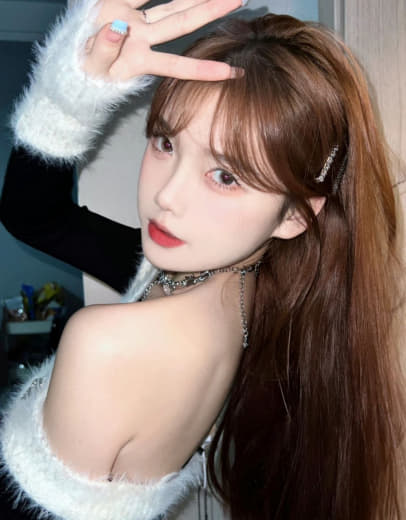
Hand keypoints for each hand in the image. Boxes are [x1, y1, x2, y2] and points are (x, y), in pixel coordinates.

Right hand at [84, 0, 243, 80]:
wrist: (69, 68)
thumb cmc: (83, 75)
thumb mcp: (91, 68)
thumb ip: (102, 49)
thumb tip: (117, 28)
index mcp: (137, 57)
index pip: (176, 65)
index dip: (202, 69)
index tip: (231, 74)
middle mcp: (140, 36)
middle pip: (180, 20)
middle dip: (210, 9)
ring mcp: (132, 22)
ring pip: (169, 6)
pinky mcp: (120, 8)